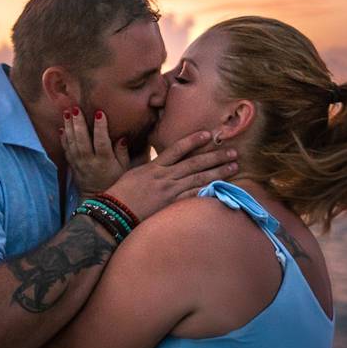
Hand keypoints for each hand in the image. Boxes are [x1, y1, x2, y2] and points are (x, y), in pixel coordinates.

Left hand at [61, 107, 130, 195]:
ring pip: (71, 143)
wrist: (97, 197)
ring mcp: (78, 163)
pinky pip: (66, 149)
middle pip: (82, 140)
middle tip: (75, 108)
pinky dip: (63, 138)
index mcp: (104, 161)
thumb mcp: (124, 168)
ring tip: (67, 112)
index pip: (101, 142)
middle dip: (78, 123)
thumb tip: (122, 137)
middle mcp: (89, 161)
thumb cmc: (114, 180)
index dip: (100, 127)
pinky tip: (62, 127)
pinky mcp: (72, 164)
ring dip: (69, 126)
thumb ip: (122, 152)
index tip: (99, 113)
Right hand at [105, 130, 237, 220]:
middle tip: (233, 151)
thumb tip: (155, 159)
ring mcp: (169, 192)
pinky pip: (193, 197)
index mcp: (154, 167)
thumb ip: (146, 166)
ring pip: (199, 179)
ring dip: (218, 172)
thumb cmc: (118, 194)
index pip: (177, 149)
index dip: (193, 140)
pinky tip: (222, 188)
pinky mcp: (171, 206)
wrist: (113, 213)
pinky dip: (208, 192)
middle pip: (194, 163)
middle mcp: (164, 177)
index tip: (208, 134)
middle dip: (215, 156)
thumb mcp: (131, 173)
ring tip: (234, 166)